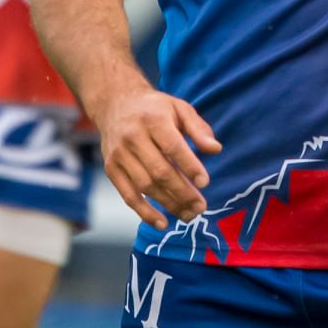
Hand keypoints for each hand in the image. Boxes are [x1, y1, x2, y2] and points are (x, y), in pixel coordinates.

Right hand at [94, 82, 221, 230]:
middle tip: (201, 207)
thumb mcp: (179, 108)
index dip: (189, 166)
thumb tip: (216, 149)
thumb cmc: (154, 108)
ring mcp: (119, 154)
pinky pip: (128, 195)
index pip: (172, 146)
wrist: (114, 104)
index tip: (205, 182)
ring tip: (189, 215)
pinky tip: (162, 223)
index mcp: (153, 119)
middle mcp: (133, 137)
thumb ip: (199, 129)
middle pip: (159, 171)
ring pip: (145, 186)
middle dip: (182, 192)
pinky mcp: (110, 169)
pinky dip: (145, 212)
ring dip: (168, 204)